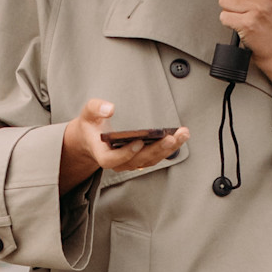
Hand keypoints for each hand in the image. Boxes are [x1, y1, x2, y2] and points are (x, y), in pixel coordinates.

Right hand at [59, 100, 187, 194]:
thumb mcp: (88, 113)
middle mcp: (117, 162)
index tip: (138, 142)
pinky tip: (180, 136)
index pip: (111, 160)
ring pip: (150, 160)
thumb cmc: (91, 125)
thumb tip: (110, 108)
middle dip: (156, 149)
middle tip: (171, 137)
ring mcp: (130, 162)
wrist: (92, 137)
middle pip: (138, 161)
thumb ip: (96, 108)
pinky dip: (169, 148)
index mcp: (101, 153)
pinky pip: (156, 156)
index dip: (125, 153)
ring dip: (168, 149)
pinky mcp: (140, 159)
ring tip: (183, 134)